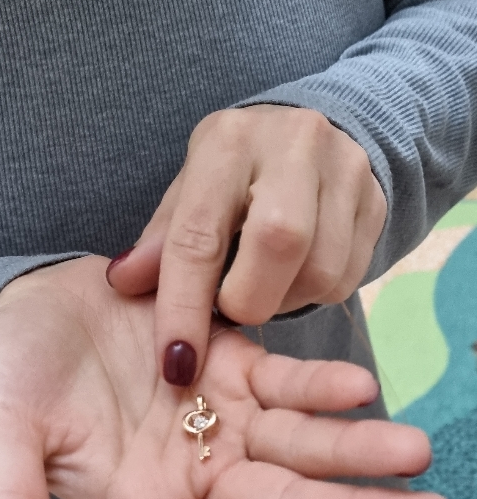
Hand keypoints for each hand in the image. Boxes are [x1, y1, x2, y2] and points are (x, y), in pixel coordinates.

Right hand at [0, 257, 452, 498]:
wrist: (23, 303)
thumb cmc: (5, 373)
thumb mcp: (1, 435)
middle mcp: (194, 474)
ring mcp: (217, 419)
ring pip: (300, 446)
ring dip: (358, 450)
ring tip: (418, 451)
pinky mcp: (230, 364)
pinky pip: (284, 381)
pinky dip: (320, 384)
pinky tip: (359, 385)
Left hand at [107, 106, 386, 382]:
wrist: (311, 135)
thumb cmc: (235, 175)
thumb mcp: (191, 192)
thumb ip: (161, 240)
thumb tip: (121, 284)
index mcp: (228, 142)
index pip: (200, 233)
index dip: (184, 305)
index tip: (176, 363)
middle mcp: (292, 145)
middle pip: (278, 244)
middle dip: (248, 299)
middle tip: (232, 308)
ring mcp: (344, 170)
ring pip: (320, 270)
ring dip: (284, 300)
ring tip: (263, 284)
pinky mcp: (377, 202)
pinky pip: (347, 278)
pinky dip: (314, 294)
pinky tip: (295, 276)